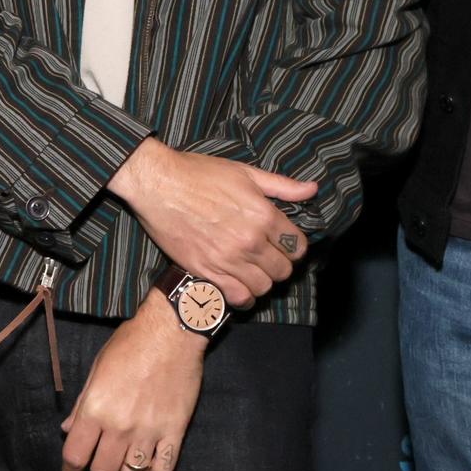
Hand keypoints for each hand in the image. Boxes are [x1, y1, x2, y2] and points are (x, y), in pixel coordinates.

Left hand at [60, 293, 204, 470]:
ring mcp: (149, 431)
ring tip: (124, 470)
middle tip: (101, 466)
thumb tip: (68, 429)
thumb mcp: (97, 368)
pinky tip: (149, 468)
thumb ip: (81, 404)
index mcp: (96, 408)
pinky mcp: (175, 432)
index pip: (76, 456)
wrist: (172, 333)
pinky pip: (163, 469)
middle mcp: (120, 426)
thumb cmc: (130, 344)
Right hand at [106, 138, 316, 306]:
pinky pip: (238, 297)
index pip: (297, 246)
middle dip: (280, 265)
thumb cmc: (199, 174)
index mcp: (263, 214)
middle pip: (283, 270)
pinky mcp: (206, 271)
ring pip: (263, 287)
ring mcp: (228, 259)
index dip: (293, 246)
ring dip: (262, 281)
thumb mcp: (244, 173)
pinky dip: (244, 297)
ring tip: (253, 271)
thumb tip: (312, 190)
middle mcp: (250, 241)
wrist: (158, 184)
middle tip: (268, 257)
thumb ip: (281, 186)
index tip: (284, 244)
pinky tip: (239, 287)